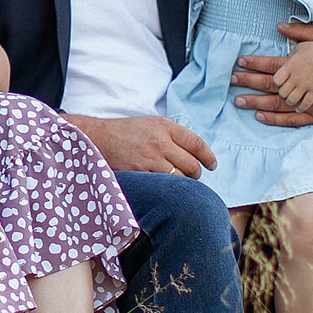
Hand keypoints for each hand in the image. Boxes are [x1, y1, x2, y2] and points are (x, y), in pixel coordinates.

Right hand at [68, 113, 218, 177]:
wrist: (99, 137)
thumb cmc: (127, 132)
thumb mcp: (152, 124)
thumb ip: (172, 135)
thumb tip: (195, 152)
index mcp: (165, 126)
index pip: (196, 143)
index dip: (208, 157)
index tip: (212, 165)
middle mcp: (160, 141)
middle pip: (191, 163)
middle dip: (196, 173)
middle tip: (193, 176)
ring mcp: (150, 157)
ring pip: (179, 177)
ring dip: (183, 183)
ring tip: (180, 183)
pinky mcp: (140, 171)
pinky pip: (163, 185)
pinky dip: (167, 189)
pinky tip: (165, 188)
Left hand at [232, 22, 312, 126]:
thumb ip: (296, 33)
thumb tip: (279, 26)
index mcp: (296, 62)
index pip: (270, 64)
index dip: (254, 64)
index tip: (239, 63)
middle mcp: (298, 79)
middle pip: (268, 84)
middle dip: (248, 83)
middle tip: (232, 83)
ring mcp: (306, 94)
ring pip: (278, 101)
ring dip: (259, 102)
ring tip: (242, 102)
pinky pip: (294, 114)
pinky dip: (278, 116)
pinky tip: (263, 115)